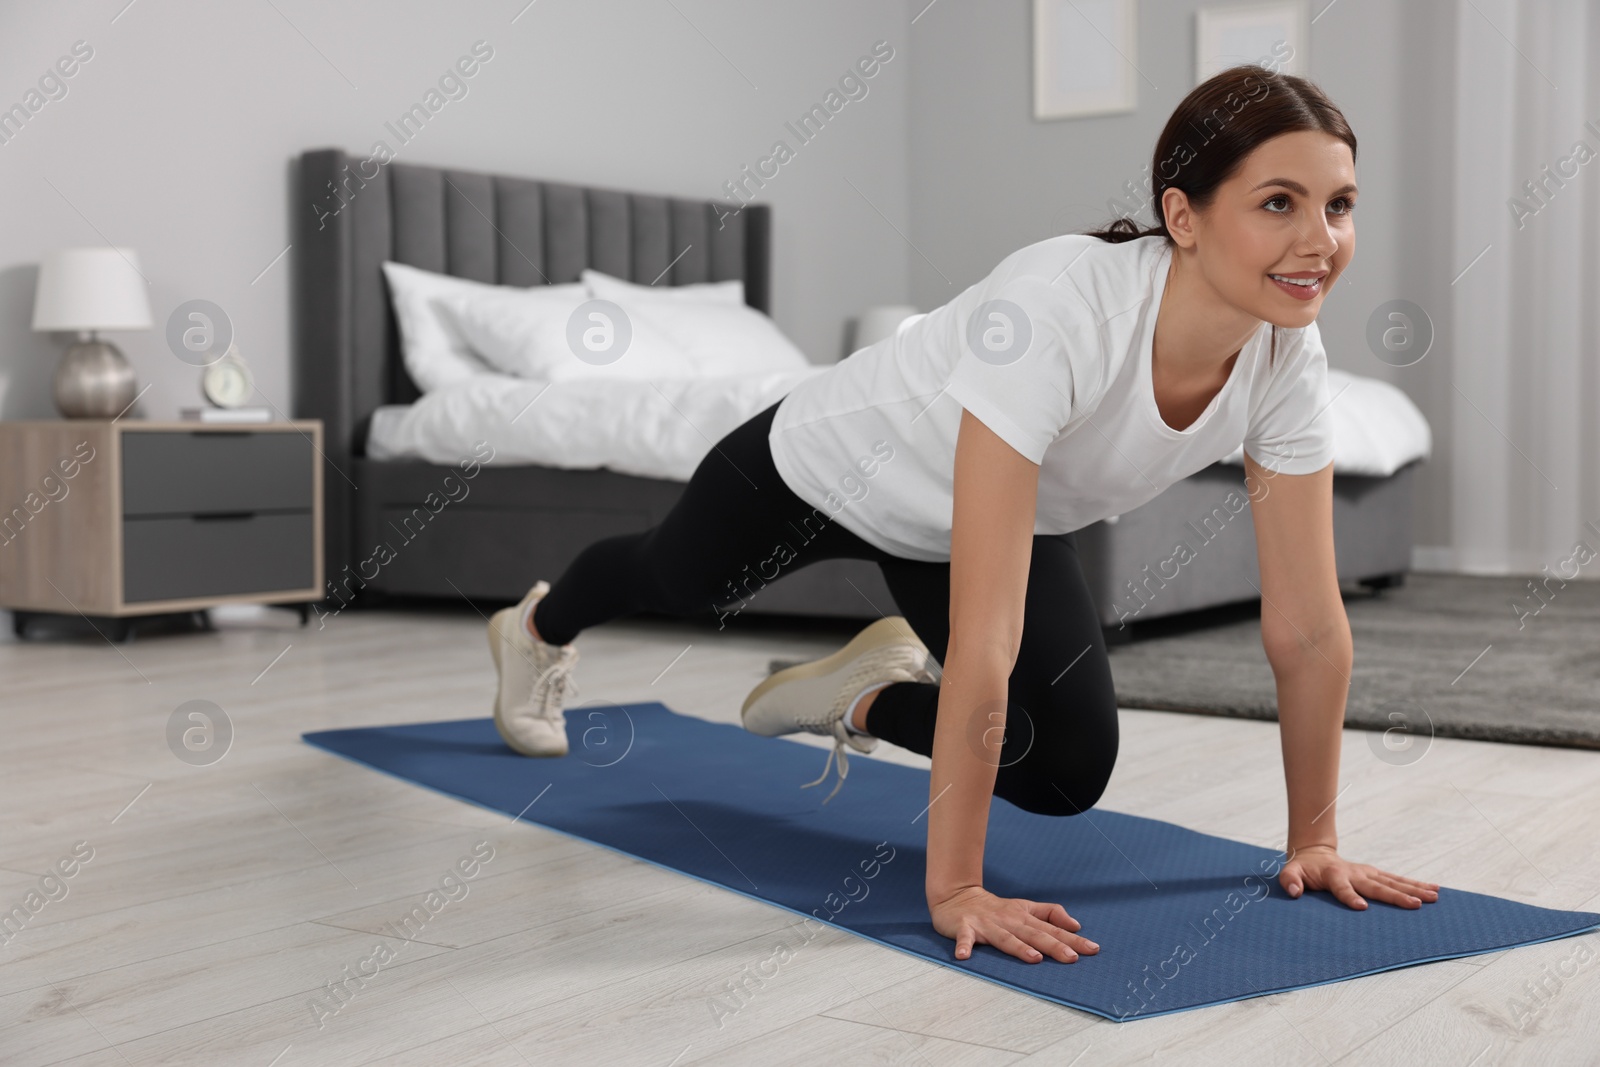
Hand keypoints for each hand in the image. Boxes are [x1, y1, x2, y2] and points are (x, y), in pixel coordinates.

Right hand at [929, 885, 1098, 963]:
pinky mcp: (964, 927)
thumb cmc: (995, 908)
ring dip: (1019, 948)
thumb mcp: (1025, 907)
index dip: (1072, 939)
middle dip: (1053, 946)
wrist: (957, 896)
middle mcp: (1008, 920)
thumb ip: (1050, 914)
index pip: (1052, 929)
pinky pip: (964, 938)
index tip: (1093, 949)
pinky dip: (964, 946)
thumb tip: (1075, 925)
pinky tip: (964, 956)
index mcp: (1024, 917)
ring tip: (1034, 958)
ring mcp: (986, 924)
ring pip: (1005, 938)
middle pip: (1034, 934)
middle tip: (1072, 958)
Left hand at [1279, 844, 1439, 909]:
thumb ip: (1289, 880)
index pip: (1342, 888)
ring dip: (1414, 889)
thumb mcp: (1290, 872)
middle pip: (1377, 886)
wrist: (1314, 854)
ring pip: (1393, 881)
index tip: (1361, 907)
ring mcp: (1367, 873)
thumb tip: (1294, 891)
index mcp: (1334, 876)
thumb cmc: (1302, 868)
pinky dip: (1415, 885)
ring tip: (1434, 897)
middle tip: (1416, 905)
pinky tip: (1434, 890)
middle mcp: (1355, 873)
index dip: (1350, 897)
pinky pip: (1396, 880)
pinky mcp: (1374, 875)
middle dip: (1396, 895)